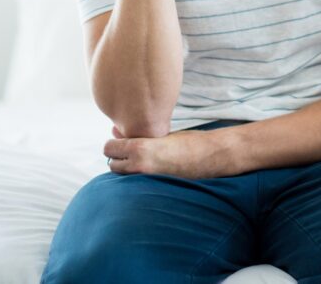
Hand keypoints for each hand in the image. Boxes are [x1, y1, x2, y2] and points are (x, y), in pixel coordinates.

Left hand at [104, 126, 236, 178]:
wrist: (211, 157)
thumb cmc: (188, 142)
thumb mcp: (161, 135)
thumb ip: (136, 135)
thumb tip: (114, 131)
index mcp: (141, 148)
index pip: (108, 148)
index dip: (114, 144)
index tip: (121, 142)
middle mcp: (140, 166)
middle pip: (112, 164)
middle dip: (119, 159)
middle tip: (132, 154)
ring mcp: (146, 180)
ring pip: (122, 177)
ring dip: (127, 170)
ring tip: (143, 163)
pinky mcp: (154, 190)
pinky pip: (135, 185)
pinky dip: (138, 180)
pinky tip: (150, 173)